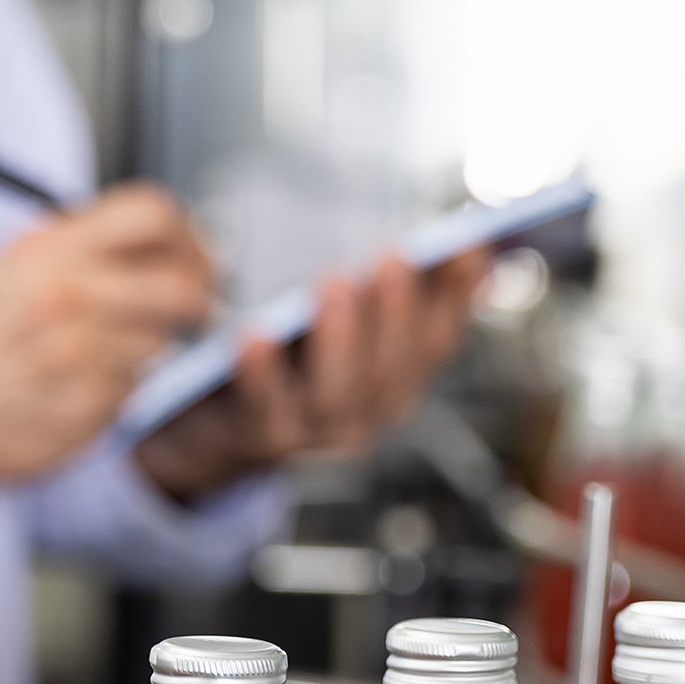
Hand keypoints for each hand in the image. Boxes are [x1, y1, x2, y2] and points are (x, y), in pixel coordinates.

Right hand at [0, 184, 213, 500]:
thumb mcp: (7, 267)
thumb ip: (75, 245)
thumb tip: (149, 236)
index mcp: (50, 251)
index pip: (153, 214)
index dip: (187, 232)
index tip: (191, 252)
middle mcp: (71, 297)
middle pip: (184, 285)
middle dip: (196, 297)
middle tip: (190, 307)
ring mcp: (83, 358)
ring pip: (160, 346)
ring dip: (143, 350)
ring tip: (93, 354)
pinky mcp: (90, 410)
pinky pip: (133, 393)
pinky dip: (114, 391)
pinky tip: (70, 389)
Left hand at [135, 248, 489, 503]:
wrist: (212, 427)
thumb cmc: (284, 360)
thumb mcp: (344, 324)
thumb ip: (396, 292)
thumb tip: (471, 251)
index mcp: (394, 381)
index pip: (437, 340)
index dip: (457, 296)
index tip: (467, 247)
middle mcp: (365, 413)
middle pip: (392, 368)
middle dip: (398, 312)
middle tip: (394, 257)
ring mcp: (314, 432)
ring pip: (339, 393)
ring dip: (342, 337)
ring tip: (335, 282)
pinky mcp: (259, 436)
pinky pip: (263, 407)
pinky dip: (261, 374)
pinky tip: (255, 335)